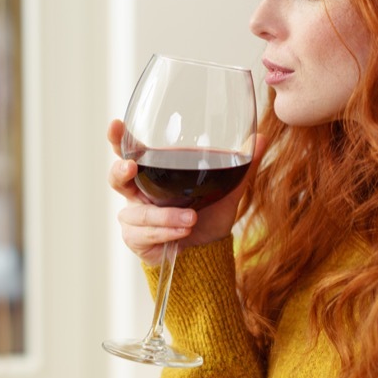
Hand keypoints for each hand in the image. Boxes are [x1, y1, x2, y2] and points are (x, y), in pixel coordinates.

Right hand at [107, 119, 267, 265]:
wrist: (207, 252)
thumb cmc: (209, 215)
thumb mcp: (228, 189)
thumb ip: (242, 165)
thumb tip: (262, 137)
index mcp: (154, 172)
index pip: (129, 150)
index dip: (117, 138)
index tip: (115, 124)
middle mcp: (138, 192)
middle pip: (116, 177)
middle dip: (120, 171)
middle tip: (131, 167)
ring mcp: (135, 216)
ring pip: (136, 212)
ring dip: (163, 215)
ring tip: (190, 219)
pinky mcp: (137, 239)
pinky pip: (144, 233)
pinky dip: (165, 232)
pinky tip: (181, 233)